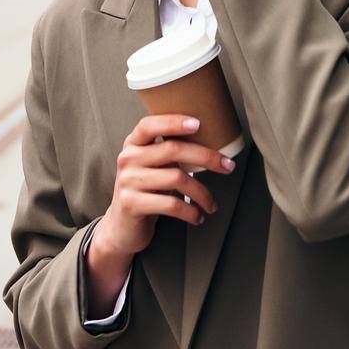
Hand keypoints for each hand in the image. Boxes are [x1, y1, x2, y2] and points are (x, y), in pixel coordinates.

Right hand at [98, 112, 235, 257]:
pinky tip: (197, 216)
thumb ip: (168, 152)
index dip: (173, 121)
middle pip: (173, 149)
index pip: (149, 124)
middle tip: (228, 166)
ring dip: (202, 192)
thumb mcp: (151, 167)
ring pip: (177, 178)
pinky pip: (170, 204)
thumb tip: (210, 142)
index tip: (198, 123)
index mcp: (133, 144)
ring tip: (211, 203)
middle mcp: (128, 158)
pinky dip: (190, 211)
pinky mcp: (132, 204)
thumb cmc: (145, 191)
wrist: (121, 227)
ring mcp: (128, 181)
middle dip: (206, 157)